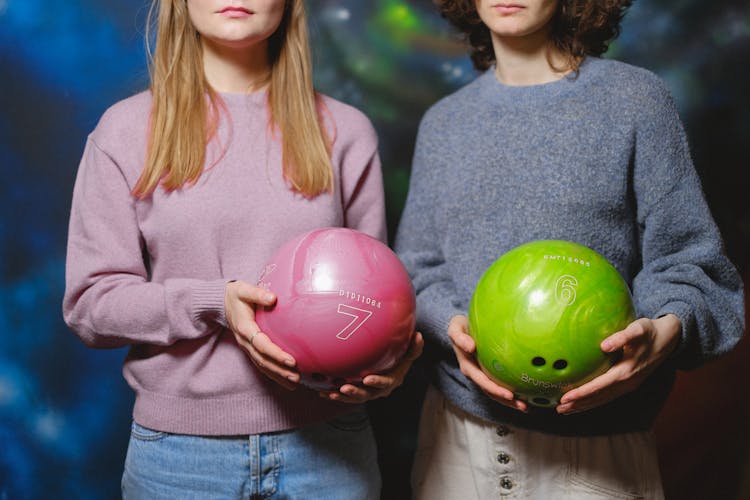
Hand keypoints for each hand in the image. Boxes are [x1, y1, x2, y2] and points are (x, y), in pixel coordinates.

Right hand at [225, 280, 299, 389]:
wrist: (221, 302)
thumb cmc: (236, 295)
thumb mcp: (243, 290)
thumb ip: (257, 294)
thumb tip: (273, 298)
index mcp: (244, 328)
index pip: (261, 345)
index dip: (275, 354)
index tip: (291, 360)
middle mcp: (245, 341)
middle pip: (262, 360)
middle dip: (279, 370)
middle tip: (296, 376)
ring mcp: (247, 347)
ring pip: (262, 365)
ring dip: (277, 375)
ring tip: (295, 382)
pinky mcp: (250, 348)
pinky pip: (261, 363)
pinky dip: (273, 373)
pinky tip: (286, 379)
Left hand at [318, 331, 424, 403]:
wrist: (393, 368)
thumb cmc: (401, 358)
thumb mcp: (410, 353)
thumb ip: (414, 348)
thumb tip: (419, 336)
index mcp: (392, 381)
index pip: (386, 383)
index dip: (377, 382)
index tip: (368, 378)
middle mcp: (379, 390)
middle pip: (367, 395)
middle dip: (355, 393)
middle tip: (343, 389)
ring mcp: (367, 392)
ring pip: (354, 397)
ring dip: (341, 397)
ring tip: (329, 393)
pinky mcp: (357, 391)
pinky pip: (345, 395)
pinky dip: (333, 394)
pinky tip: (321, 392)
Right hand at [448, 315, 527, 412]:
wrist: (461, 329)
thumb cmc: (459, 328)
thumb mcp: (455, 329)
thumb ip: (459, 337)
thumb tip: (470, 346)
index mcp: (468, 367)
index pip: (483, 382)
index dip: (495, 390)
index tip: (510, 395)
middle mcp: (476, 375)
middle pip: (491, 392)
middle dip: (506, 401)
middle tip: (523, 406)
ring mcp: (482, 375)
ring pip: (496, 392)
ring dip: (511, 401)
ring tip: (527, 407)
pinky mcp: (489, 372)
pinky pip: (501, 383)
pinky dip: (513, 390)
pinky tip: (527, 393)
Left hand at [557, 314, 680, 413]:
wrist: (669, 339)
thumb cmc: (650, 331)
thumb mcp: (638, 329)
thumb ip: (622, 337)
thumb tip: (604, 345)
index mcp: (626, 372)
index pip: (599, 386)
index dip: (582, 393)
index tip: (565, 398)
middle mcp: (627, 382)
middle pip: (598, 397)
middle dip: (578, 404)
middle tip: (558, 409)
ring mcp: (629, 385)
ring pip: (603, 399)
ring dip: (584, 406)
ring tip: (564, 410)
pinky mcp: (628, 384)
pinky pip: (607, 396)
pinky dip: (593, 401)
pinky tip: (581, 402)